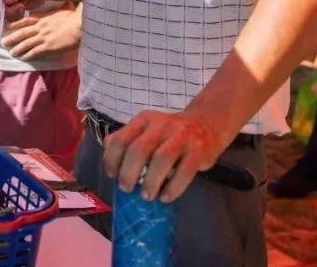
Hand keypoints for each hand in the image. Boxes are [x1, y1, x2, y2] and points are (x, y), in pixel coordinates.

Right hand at [0, 0, 53, 20]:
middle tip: (19, 6)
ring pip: (1, 12)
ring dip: (13, 12)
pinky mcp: (10, 8)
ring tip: (23, 6)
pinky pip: (9, 16)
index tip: (1, 3)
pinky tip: (24, 8)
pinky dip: (17, 15)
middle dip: (6, 8)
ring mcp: (4, 0)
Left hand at [0, 8, 80, 60]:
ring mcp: (43, 37)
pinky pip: (35, 51)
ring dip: (18, 48)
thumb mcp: (64, 9)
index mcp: (43, 18)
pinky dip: (27, 55)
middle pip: (23, 33)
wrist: (80, 25)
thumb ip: (59, 9)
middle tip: (3, 43)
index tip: (7, 26)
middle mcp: (40, 27)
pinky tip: (22, 58)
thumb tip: (64, 3)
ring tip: (11, 53)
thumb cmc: (74, 18)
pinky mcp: (48, 46)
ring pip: (26, 43)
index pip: (26, 20)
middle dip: (12, 38)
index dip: (16, 23)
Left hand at [103, 109, 225, 202]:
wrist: (206, 124)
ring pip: (161, 159)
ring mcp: (181, 136)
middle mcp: (161, 125)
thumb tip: (110, 162)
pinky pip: (184, 171)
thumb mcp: (147, 130)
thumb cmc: (170, 134)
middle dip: (129, 173)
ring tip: (147, 196)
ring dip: (151, 182)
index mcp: (144, 120)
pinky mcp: (198, 149)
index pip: (120, 139)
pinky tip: (165, 197)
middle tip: (126, 189)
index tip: (112, 175)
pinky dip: (173, 188)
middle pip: (139, 149)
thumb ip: (128, 141)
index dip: (112, 159)